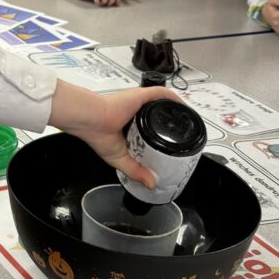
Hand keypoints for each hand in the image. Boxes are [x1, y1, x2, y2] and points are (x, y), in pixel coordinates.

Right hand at [51, 84, 182, 186]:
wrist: (92, 121)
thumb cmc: (99, 135)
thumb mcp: (120, 159)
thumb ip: (135, 171)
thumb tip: (151, 184)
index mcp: (129, 125)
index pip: (149, 128)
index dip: (161, 135)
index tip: (172, 144)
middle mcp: (135, 112)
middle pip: (158, 116)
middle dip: (170, 124)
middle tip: (182, 136)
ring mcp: (139, 103)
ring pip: (162, 104)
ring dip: (175, 110)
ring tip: (187, 122)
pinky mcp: (140, 96)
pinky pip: (161, 94)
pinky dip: (173, 98)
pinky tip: (183, 106)